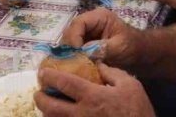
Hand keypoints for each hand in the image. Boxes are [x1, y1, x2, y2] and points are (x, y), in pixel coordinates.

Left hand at [34, 64, 154, 116]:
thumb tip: (97, 64)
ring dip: (46, 113)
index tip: (43, 72)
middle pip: (51, 107)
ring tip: (46, 106)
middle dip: (40, 98)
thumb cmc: (137, 110)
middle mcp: (81, 114)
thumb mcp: (130, 84)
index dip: (51, 77)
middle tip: (38, 92)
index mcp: (92, 96)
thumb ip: (112, 72)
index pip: (64, 83)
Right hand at [62, 8, 138, 68]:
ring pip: (69, 41)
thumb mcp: (119, 48)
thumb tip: (83, 52)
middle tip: (69, 62)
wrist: (139, 54)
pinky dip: (72, 58)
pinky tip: (73, 67)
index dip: (73, 38)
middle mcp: (90, 22)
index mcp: (99, 17)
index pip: (79, 23)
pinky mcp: (85, 43)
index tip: (75, 54)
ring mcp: (86, 33)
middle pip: (70, 31)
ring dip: (69, 53)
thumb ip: (101, 48)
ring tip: (70, 66)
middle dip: (69, 47)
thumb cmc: (132, 47)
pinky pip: (73, 49)